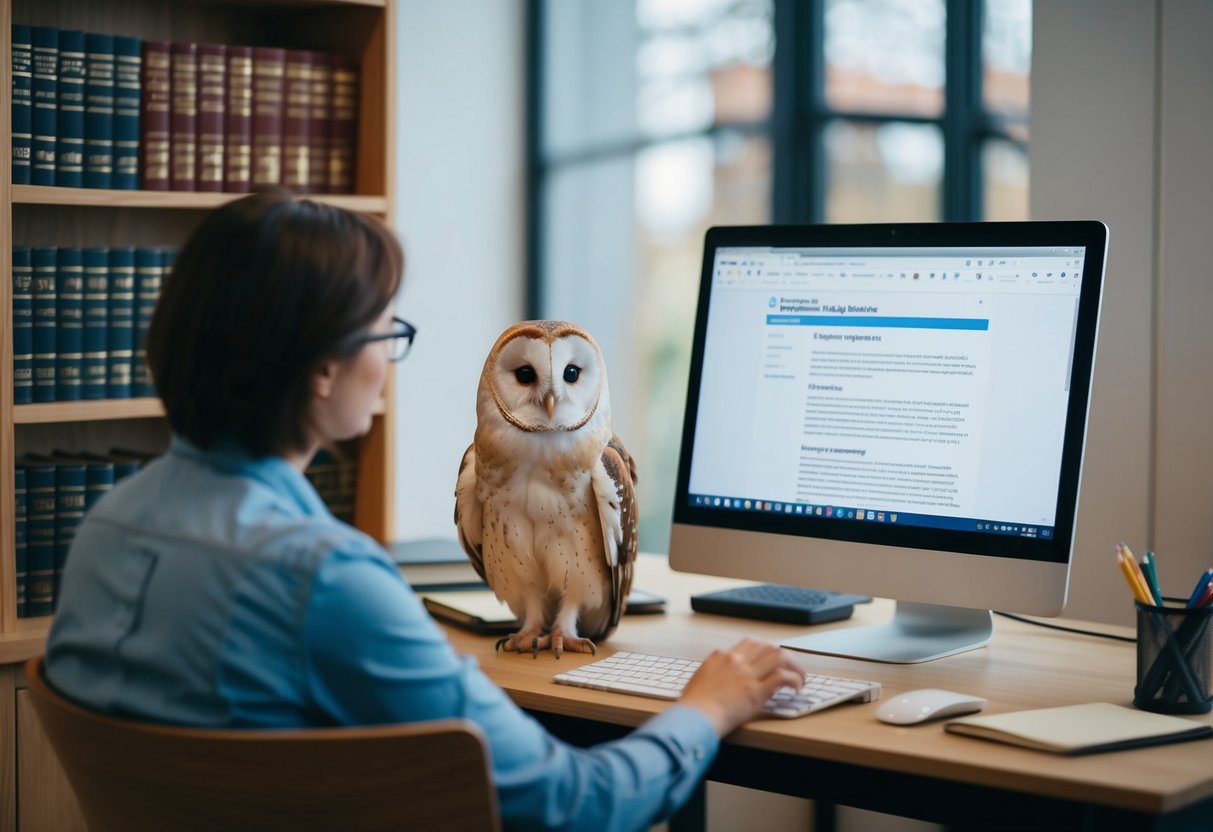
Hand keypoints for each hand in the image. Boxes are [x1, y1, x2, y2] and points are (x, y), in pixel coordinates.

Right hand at [678, 639, 805, 735]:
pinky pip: (783, 678)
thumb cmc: (692, 704)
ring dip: (794, 665)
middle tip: (791, 666)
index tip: (771, 660)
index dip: (764, 651)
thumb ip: (711, 673)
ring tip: (800, 677)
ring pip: (779, 656)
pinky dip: (794, 680)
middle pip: (767, 646)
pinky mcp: (756, 691)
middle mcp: (736, 661)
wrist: (694, 716)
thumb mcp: (699, 679)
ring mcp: (747, 674)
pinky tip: (797, 687)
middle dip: (783, 654)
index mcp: (721, 657)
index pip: (749, 644)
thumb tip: (714, 677)